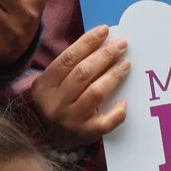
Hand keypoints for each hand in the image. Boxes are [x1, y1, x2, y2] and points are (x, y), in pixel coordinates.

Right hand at [30, 24, 130, 143]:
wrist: (48, 139)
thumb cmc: (55, 102)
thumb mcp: (51, 83)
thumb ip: (70, 65)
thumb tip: (101, 42)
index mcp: (44, 86)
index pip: (68, 59)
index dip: (87, 43)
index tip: (104, 31)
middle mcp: (55, 103)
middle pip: (83, 73)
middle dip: (105, 55)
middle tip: (121, 44)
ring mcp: (70, 120)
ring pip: (96, 93)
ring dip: (113, 76)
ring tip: (126, 63)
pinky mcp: (85, 134)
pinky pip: (105, 122)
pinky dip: (117, 112)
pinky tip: (124, 101)